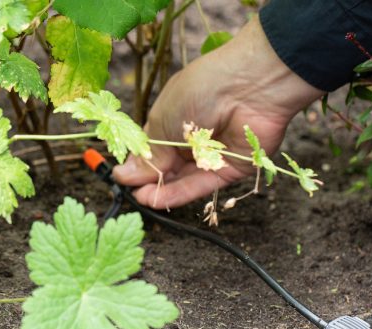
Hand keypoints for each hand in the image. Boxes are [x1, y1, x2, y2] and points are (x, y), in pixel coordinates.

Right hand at [112, 15, 323, 208]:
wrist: (250, 86)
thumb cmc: (202, 90)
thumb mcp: (165, 120)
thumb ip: (150, 153)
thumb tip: (124, 174)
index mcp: (175, 117)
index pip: (153, 146)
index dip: (138, 162)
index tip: (121, 176)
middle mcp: (193, 136)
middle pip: (168, 165)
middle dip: (149, 179)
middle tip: (130, 192)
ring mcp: (212, 154)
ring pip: (183, 178)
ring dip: (162, 190)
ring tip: (140, 199)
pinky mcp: (230, 168)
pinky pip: (202, 184)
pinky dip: (180, 193)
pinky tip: (158, 199)